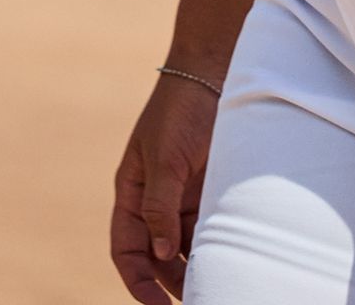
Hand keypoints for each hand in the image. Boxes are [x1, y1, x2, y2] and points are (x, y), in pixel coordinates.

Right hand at [111, 72, 220, 301]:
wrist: (212, 72)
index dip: (137, 280)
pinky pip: (207, 228)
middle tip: (198, 300)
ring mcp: (182, 195)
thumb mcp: (165, 157)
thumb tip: (163, 252)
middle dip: (170, 282)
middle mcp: (155, 198)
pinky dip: (213, 246)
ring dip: (195, 267)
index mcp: (132, 191)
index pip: (126, 248)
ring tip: (215, 286)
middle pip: (157, 255)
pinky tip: (228, 258)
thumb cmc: (180, 110)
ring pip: (184, 246)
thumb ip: (160, 206)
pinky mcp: (208, 189)